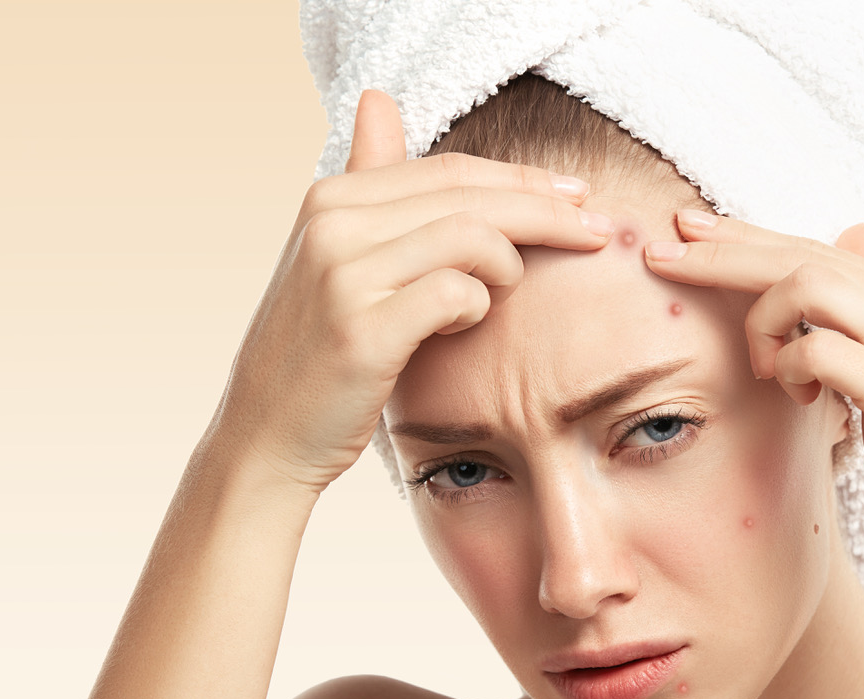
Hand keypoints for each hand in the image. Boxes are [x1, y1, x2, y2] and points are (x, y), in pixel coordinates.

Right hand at [205, 90, 614, 491]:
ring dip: (510, 264)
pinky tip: (468, 321)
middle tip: (597, 231)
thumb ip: (368, 181)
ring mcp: (343, 274)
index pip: (451, 171)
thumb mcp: (335, 255)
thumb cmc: (319, 350)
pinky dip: (478, 305)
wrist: (266, 434)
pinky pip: (456, 293)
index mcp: (331, 198)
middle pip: (470, 196)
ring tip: (508, 290)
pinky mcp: (363, 328)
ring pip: (471, 236)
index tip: (577, 197)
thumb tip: (379, 99)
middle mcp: (332, 223)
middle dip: (548, 211)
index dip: (523, 180)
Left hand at [643, 211, 863, 560]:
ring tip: (763, 367)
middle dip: (721, 255)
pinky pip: (819, 350)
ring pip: (807, 286)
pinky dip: (790, 367)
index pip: (810, 246)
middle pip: (800, 255)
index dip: (742, 236)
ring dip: (762, 322)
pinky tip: (796, 397)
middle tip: (661, 255)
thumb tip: (854, 232)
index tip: (683, 228)